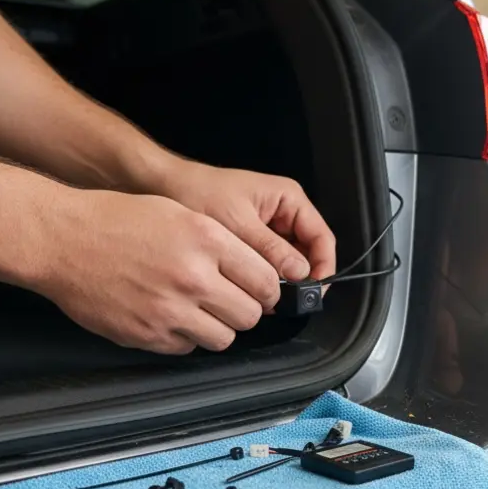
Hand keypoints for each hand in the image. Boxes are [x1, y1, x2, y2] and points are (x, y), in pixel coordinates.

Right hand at [34, 190, 280, 353]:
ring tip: (201, 310)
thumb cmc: (115, 220)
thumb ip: (221, 242)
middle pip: (250, 314)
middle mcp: (192, 278)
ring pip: (224, 338)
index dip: (268, 288)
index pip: (265, 280)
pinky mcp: (147, 335)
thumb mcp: (179, 213)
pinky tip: (171, 316)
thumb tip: (255, 271)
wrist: (61, 239)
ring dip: (218, 327)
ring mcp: (170, 311)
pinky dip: (185, 337)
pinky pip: (187, 349)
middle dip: (246, 309)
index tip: (262, 289)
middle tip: (232, 301)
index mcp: (206, 240)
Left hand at [152, 160, 335, 282]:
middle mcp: (284, 214)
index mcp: (289, 200)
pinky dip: (263, 281)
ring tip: (266, 298)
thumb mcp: (238, 224)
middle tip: (287, 301)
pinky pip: (268, 266)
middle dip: (300, 279)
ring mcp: (269, 230)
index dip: (324, 267)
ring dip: (281, 282)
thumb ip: (270, 250)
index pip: (322, 238)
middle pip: (309, 254)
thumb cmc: (198, 193)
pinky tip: (251, 292)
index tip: (313, 292)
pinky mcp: (252, 244)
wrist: (163, 187)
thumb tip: (300, 275)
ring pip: (288, 264)